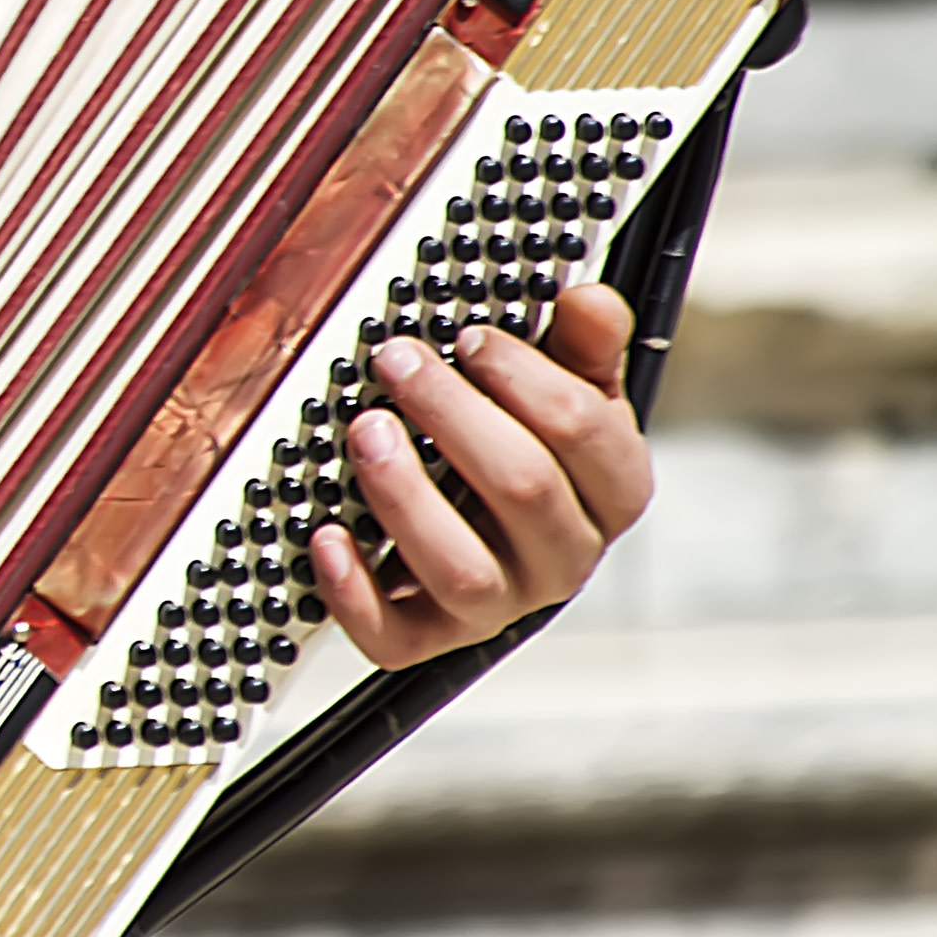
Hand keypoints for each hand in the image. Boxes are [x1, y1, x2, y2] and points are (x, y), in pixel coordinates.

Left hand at [313, 284, 652, 668]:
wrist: (486, 531)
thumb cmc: (522, 448)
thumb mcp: (565, 391)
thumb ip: (579, 345)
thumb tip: (586, 297)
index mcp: (609, 492)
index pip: (584, 434)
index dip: (525, 378)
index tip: (469, 337)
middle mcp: (563, 557)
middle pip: (522, 488)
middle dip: (454, 415)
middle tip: (397, 362)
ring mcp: (498, 604)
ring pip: (464, 568)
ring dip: (407, 496)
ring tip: (365, 432)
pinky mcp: (429, 638)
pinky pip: (393, 637)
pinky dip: (354, 590)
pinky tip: (326, 534)